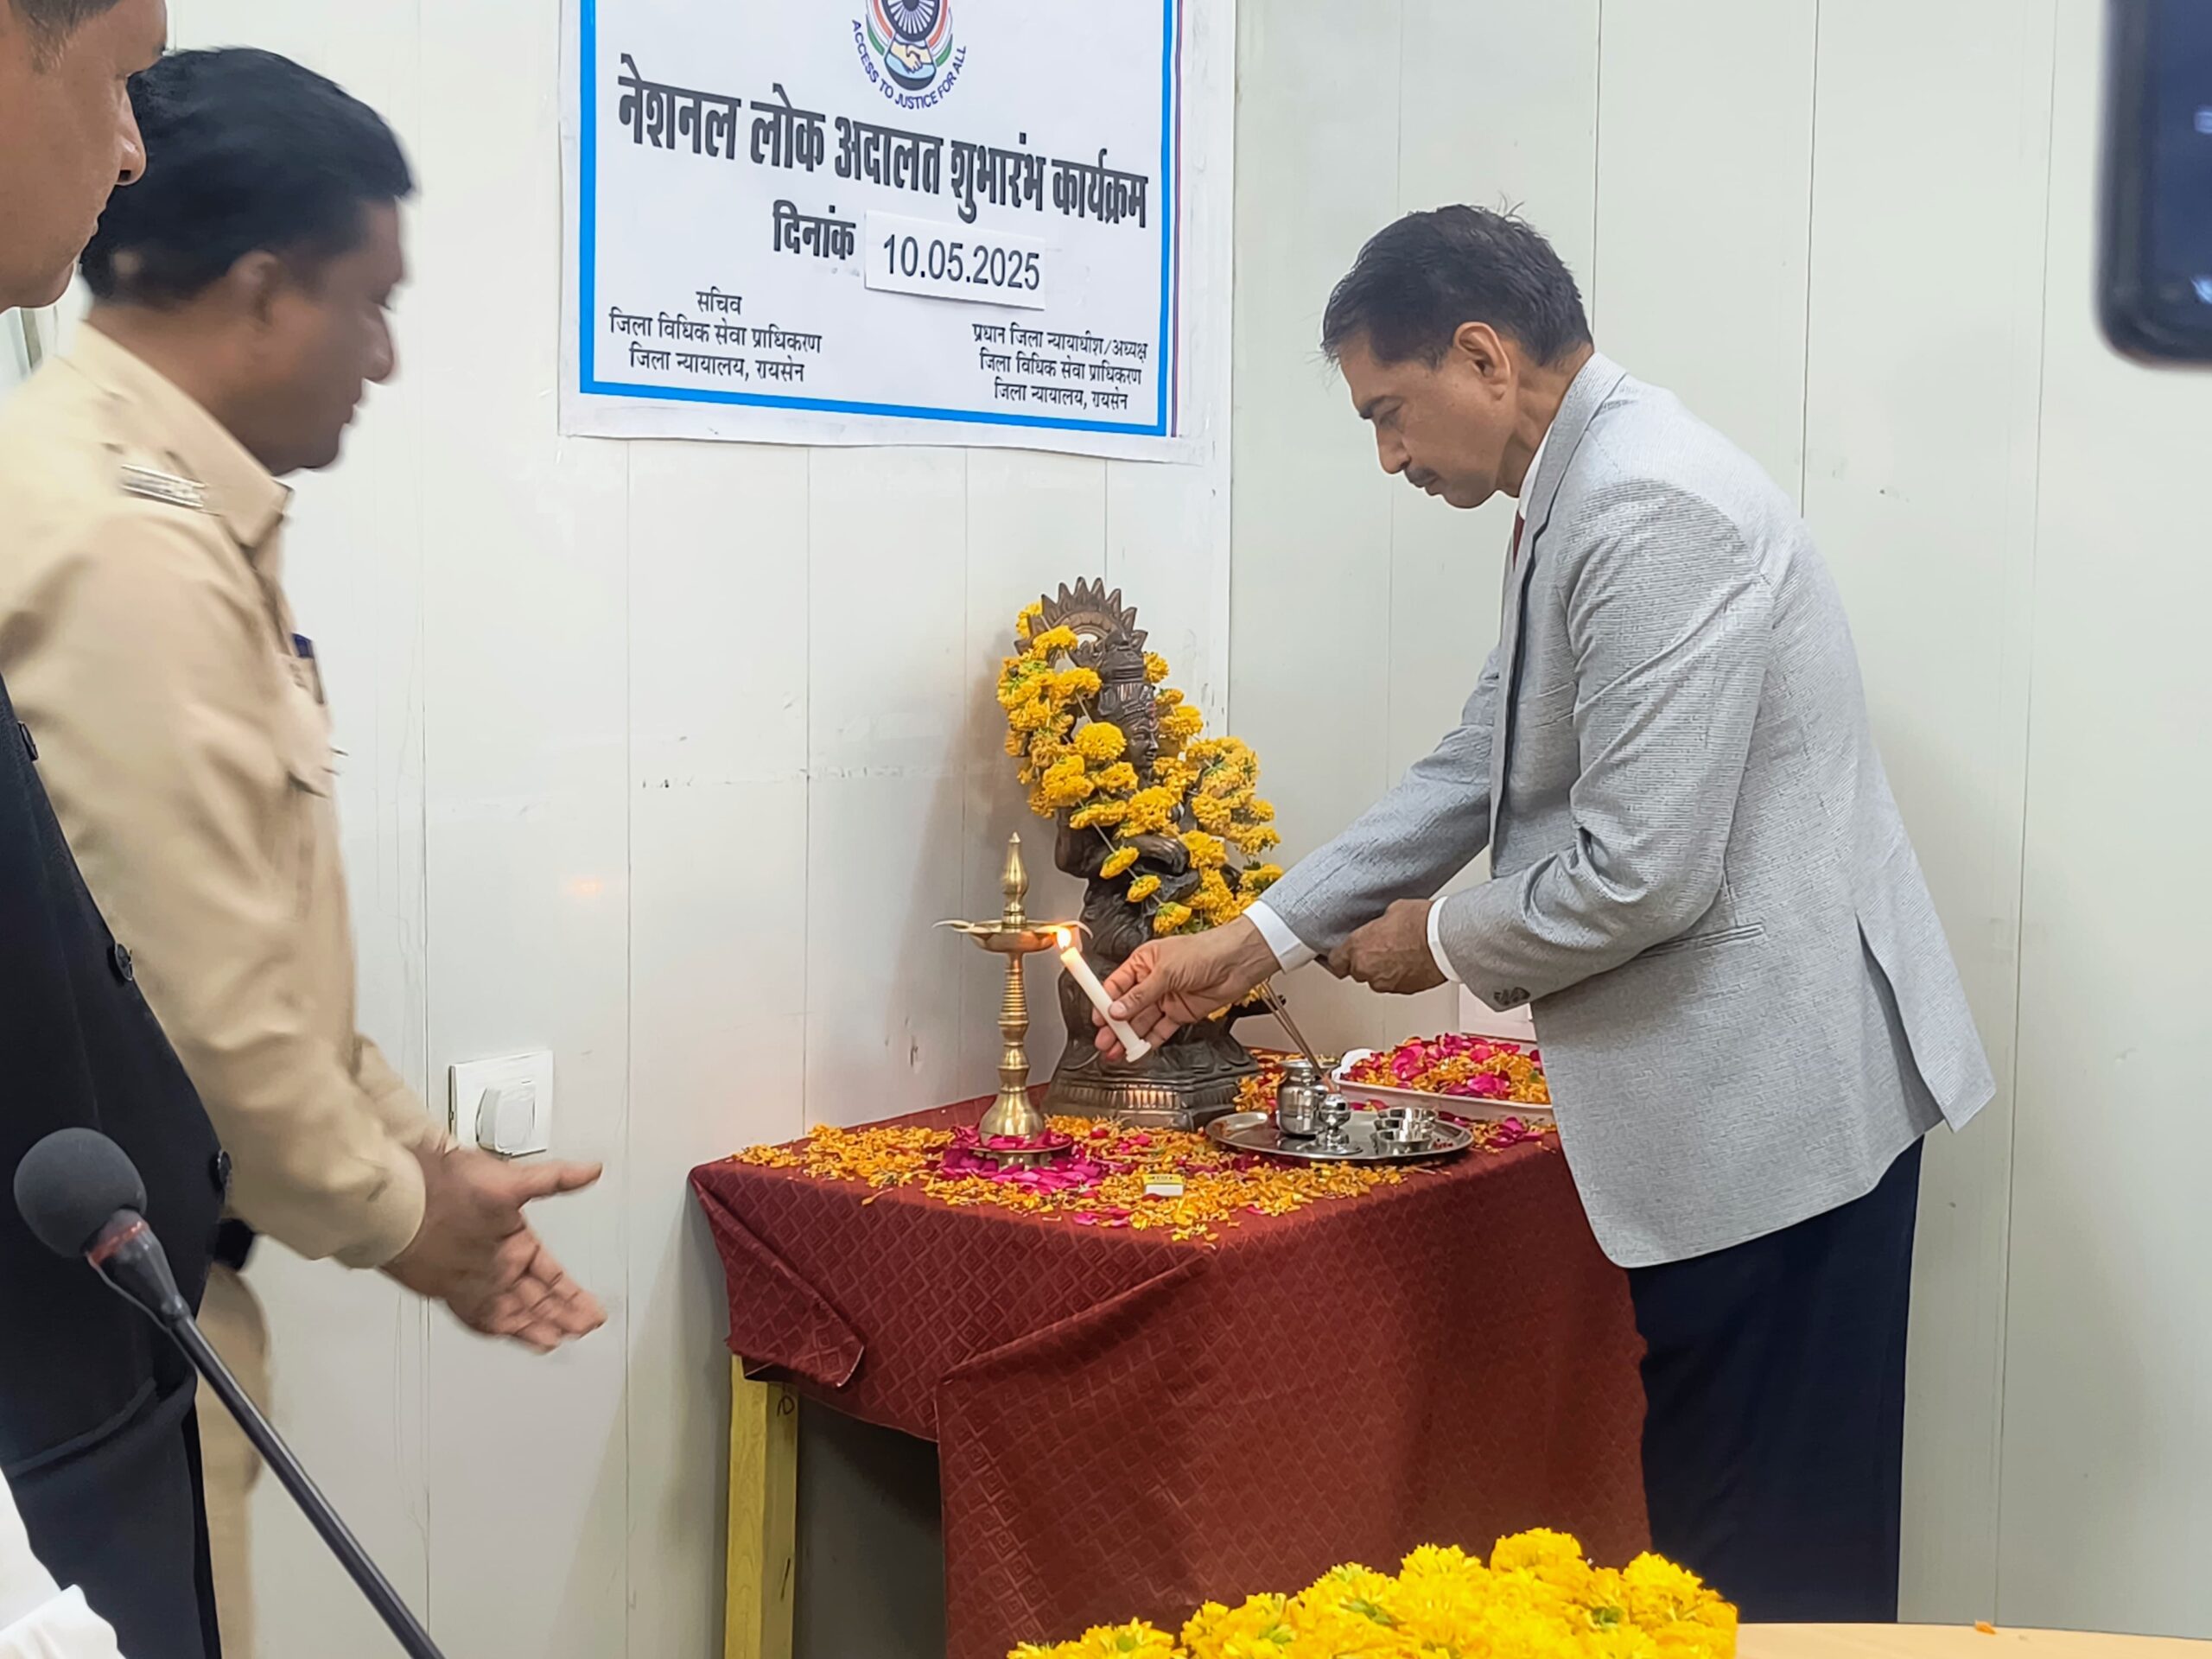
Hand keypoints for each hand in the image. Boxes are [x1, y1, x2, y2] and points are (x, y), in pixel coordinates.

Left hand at [384, 1143, 605, 1352]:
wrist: (405, 1198)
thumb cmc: (451, 1180)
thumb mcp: (512, 1179)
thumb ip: (554, 1180)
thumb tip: (590, 1170)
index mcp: (517, 1239)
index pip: (554, 1275)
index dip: (573, 1294)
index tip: (591, 1310)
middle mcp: (500, 1261)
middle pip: (538, 1297)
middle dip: (561, 1314)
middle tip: (581, 1329)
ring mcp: (477, 1278)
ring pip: (514, 1311)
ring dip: (535, 1326)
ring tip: (556, 1339)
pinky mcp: (453, 1291)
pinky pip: (481, 1318)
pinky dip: (501, 1329)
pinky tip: (516, 1337)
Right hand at [1096, 916, 1279, 1056]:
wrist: (1236, 962)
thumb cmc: (1204, 951)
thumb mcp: (1166, 970)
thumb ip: (1140, 994)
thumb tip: (1117, 1010)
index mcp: (1143, 963)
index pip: (1116, 985)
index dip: (1104, 1002)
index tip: (1096, 1018)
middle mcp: (1152, 981)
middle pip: (1127, 1007)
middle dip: (1114, 1025)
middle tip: (1103, 1041)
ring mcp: (1166, 998)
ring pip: (1141, 1021)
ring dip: (1128, 1036)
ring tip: (1116, 1050)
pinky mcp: (1180, 1013)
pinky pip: (1160, 1029)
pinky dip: (1149, 1040)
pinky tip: (1138, 1048)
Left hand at [1326, 899, 1446, 994]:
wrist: (1445, 940)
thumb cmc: (1421, 923)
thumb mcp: (1391, 911)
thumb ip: (1377, 926)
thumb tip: (1381, 927)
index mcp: (1357, 947)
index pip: (1335, 961)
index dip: (1340, 958)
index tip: (1342, 956)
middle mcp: (1367, 968)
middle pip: (1356, 971)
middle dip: (1365, 962)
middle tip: (1380, 949)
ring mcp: (1385, 982)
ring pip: (1376, 980)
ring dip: (1383, 970)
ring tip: (1399, 954)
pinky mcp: (1404, 990)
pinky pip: (1395, 984)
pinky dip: (1400, 976)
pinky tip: (1410, 962)